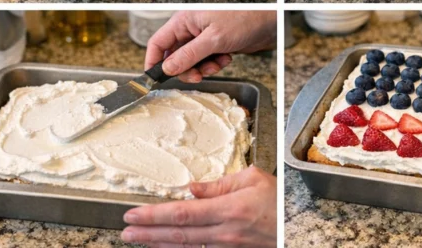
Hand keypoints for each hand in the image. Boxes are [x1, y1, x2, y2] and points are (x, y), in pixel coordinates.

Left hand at [121, 166, 276, 245]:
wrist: (296, 228)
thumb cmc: (278, 199)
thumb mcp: (253, 179)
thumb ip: (220, 184)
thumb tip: (192, 188)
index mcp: (228, 209)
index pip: (183, 213)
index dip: (155, 215)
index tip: (133, 213)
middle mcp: (224, 233)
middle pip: (178, 235)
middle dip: (148, 233)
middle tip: (125, 231)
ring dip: (158, 244)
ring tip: (137, 240)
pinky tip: (165, 247)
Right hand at [144, 9, 275, 81]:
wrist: (269, 20)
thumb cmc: (243, 19)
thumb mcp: (213, 40)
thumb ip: (189, 55)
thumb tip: (167, 68)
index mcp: (184, 19)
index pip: (158, 42)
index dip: (153, 61)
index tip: (155, 79)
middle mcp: (191, 26)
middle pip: (174, 55)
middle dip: (185, 69)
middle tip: (197, 76)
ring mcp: (202, 35)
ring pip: (190, 60)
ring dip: (202, 68)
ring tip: (217, 64)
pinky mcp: (214, 42)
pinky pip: (204, 60)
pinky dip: (213, 64)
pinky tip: (225, 58)